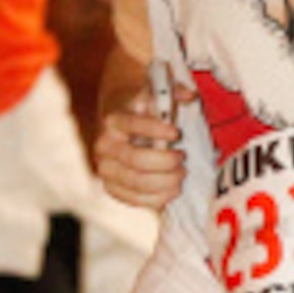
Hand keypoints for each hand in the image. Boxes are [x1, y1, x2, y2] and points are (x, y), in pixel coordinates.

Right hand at [95, 70, 186, 209]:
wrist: (118, 128)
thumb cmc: (143, 111)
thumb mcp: (155, 95)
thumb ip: (173, 92)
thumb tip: (189, 96)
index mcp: (113, 120)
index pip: (133, 124)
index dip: (155, 129)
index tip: (177, 133)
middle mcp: (104, 145)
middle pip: (135, 158)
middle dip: (165, 161)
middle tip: (183, 158)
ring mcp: (105, 169)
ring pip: (135, 182)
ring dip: (164, 182)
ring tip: (181, 175)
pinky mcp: (110, 188)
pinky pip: (132, 200)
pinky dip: (155, 199)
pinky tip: (171, 191)